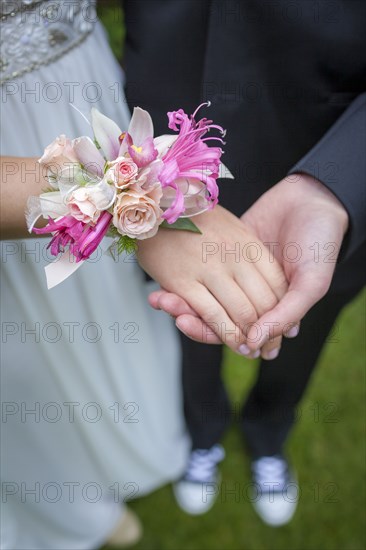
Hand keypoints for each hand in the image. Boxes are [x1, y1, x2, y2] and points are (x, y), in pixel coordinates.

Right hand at [138, 205, 287, 357]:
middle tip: (271, 347)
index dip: (282, 309)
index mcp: (248, 242)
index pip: (277, 283)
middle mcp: (234, 256)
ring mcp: (210, 269)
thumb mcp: (230, 227)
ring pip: (242, 313)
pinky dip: (226, 334)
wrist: (152, 204)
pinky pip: (213, 316)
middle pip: (264, 302)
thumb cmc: (192, 217)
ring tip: (253, 350)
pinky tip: (233, 343)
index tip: (284, 325)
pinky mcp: (184, 281)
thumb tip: (267, 277)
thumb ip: (247, 251)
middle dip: (270, 330)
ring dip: (250, 338)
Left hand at [150, 174, 348, 357]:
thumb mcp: (312, 282)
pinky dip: (182, 279)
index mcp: (270, 311)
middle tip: (164, 301)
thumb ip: (284, 314)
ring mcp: (235, 276)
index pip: (233, 332)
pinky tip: (162, 279)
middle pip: (212, 318)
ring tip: (159, 295)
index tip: (184, 321)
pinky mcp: (225, 255)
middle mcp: (249, 298)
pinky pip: (201, 273)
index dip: (209, 332)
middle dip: (187, 314)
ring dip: (180, 300)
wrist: (314, 198)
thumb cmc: (320, 243)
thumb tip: (254, 344)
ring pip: (203, 298)